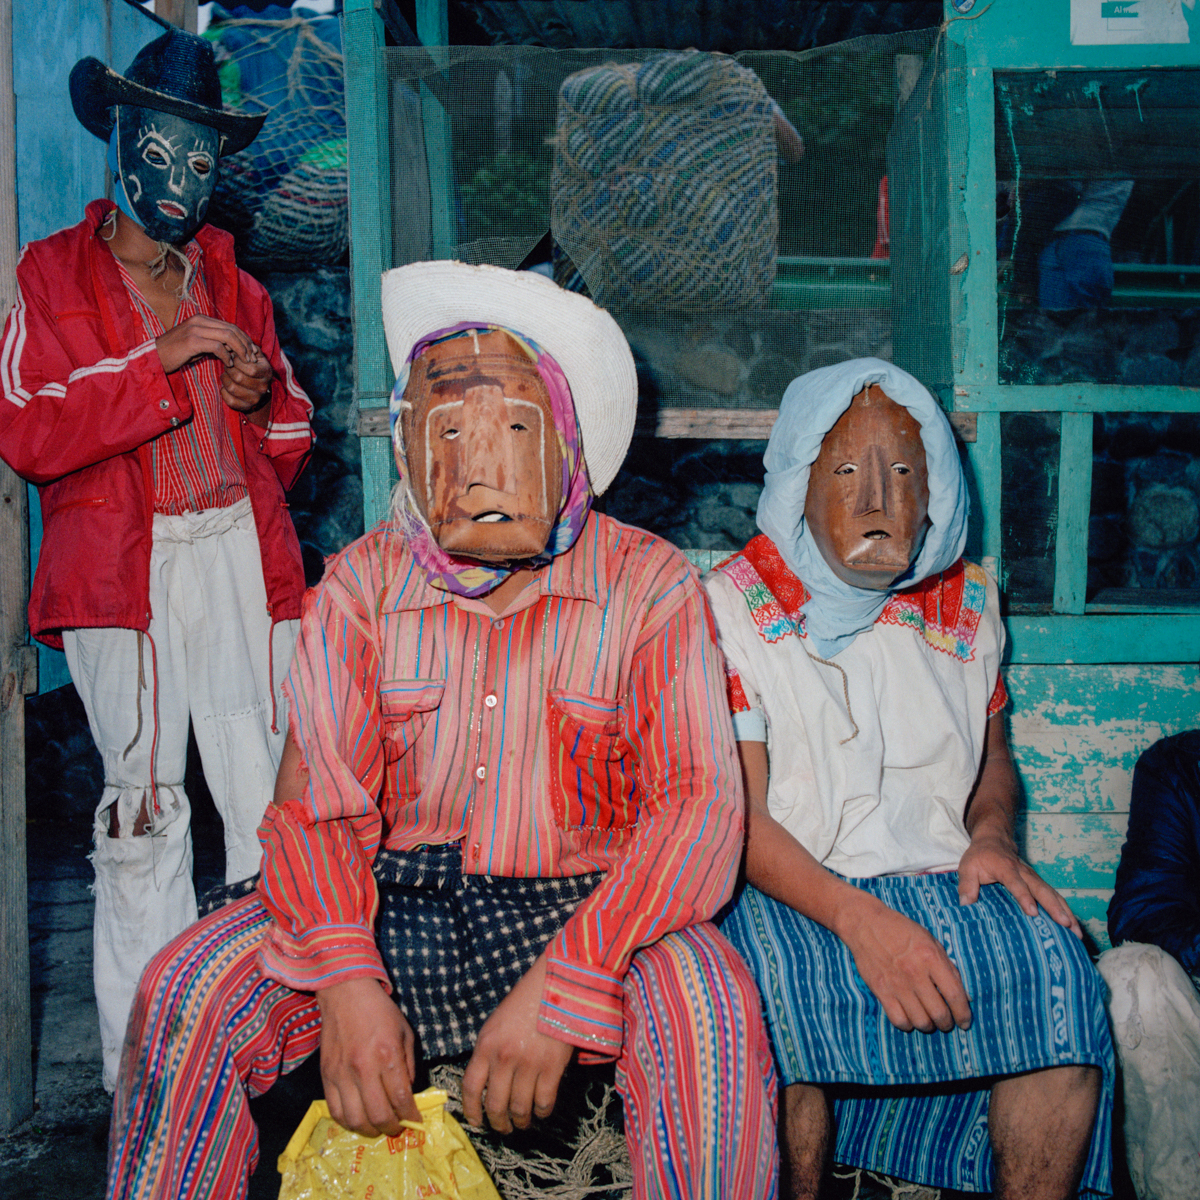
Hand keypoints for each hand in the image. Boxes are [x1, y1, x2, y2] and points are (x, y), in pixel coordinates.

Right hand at [155, 315, 255, 373]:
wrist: (155, 356)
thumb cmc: (176, 352)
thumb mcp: (197, 344)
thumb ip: (214, 342)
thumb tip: (233, 348)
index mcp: (201, 319)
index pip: (230, 325)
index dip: (244, 338)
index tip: (252, 350)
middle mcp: (199, 321)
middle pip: (232, 329)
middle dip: (246, 344)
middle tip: (253, 357)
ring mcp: (195, 329)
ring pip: (228, 336)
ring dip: (240, 350)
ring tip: (245, 361)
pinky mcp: (192, 341)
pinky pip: (217, 347)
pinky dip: (227, 356)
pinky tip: (229, 364)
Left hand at [220, 348, 272, 423]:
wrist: (258, 388)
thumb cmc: (252, 366)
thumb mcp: (253, 356)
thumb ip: (245, 347)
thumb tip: (231, 342)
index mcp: (267, 372)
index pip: (250, 368)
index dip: (237, 362)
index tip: (233, 358)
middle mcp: (263, 387)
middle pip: (239, 378)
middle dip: (229, 369)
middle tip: (227, 365)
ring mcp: (255, 399)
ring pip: (232, 388)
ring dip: (225, 379)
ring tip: (226, 374)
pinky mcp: (245, 407)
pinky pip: (229, 400)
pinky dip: (223, 391)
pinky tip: (226, 386)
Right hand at [316, 976, 420, 1136]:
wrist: (346, 994)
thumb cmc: (380, 1011)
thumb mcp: (405, 1032)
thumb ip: (408, 1065)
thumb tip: (407, 1094)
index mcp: (387, 1055)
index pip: (401, 1098)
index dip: (410, 1116)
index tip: (415, 1121)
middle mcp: (363, 1068)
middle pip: (378, 1115)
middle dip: (392, 1128)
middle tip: (397, 1128)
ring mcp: (342, 1074)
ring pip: (354, 1120)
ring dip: (369, 1130)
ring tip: (378, 1126)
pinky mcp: (326, 1076)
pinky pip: (335, 1111)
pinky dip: (347, 1122)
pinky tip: (358, 1118)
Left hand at [462, 953, 574, 1132]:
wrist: (556, 984)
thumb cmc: (525, 1002)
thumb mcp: (496, 1023)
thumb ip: (489, 1051)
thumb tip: (485, 1083)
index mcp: (486, 1045)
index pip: (470, 1087)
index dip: (471, 1111)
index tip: (476, 1122)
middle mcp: (504, 1058)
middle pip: (495, 1104)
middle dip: (497, 1123)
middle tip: (502, 1128)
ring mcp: (529, 1064)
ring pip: (519, 1108)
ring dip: (520, 1121)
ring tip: (522, 1123)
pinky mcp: (552, 1066)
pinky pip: (544, 1101)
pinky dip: (542, 1112)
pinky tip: (541, 1111)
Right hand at [837, 892, 972, 1033]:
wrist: (865, 923)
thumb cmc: (901, 930)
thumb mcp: (930, 941)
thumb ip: (948, 968)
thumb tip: (965, 996)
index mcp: (931, 957)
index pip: (955, 995)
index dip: (963, 1014)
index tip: (965, 1022)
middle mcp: (915, 973)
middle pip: (939, 1013)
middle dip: (947, 1023)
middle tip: (946, 1022)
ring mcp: (896, 983)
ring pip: (920, 1021)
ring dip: (928, 1025)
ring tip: (929, 1020)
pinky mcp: (880, 990)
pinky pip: (898, 1020)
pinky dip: (908, 1024)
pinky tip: (910, 1017)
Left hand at [958, 833, 1081, 937]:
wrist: (994, 840)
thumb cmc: (979, 856)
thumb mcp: (967, 867)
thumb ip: (966, 885)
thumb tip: (966, 906)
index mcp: (1005, 868)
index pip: (1016, 883)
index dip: (1024, 897)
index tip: (1033, 912)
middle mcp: (1024, 872)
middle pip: (1042, 889)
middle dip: (1054, 907)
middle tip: (1066, 924)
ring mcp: (1034, 878)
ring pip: (1053, 894)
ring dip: (1066, 911)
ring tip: (1077, 931)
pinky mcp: (1039, 883)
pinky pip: (1055, 897)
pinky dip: (1066, 911)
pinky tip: (1074, 927)